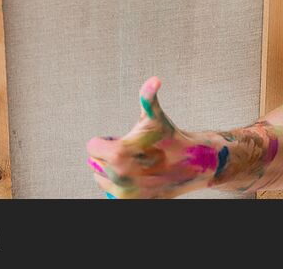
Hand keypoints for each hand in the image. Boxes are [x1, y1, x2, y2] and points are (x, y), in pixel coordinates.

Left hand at [86, 76, 218, 198]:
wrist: (191, 165)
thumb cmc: (169, 138)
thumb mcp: (154, 117)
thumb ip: (148, 97)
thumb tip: (154, 79)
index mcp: (117, 154)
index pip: (92, 146)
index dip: (107, 141)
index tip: (124, 140)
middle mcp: (117, 177)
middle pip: (96, 162)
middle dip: (110, 155)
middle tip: (134, 153)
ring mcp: (123, 194)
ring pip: (102, 178)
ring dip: (114, 171)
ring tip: (137, 165)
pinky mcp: (129, 203)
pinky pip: (111, 193)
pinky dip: (121, 186)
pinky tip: (138, 178)